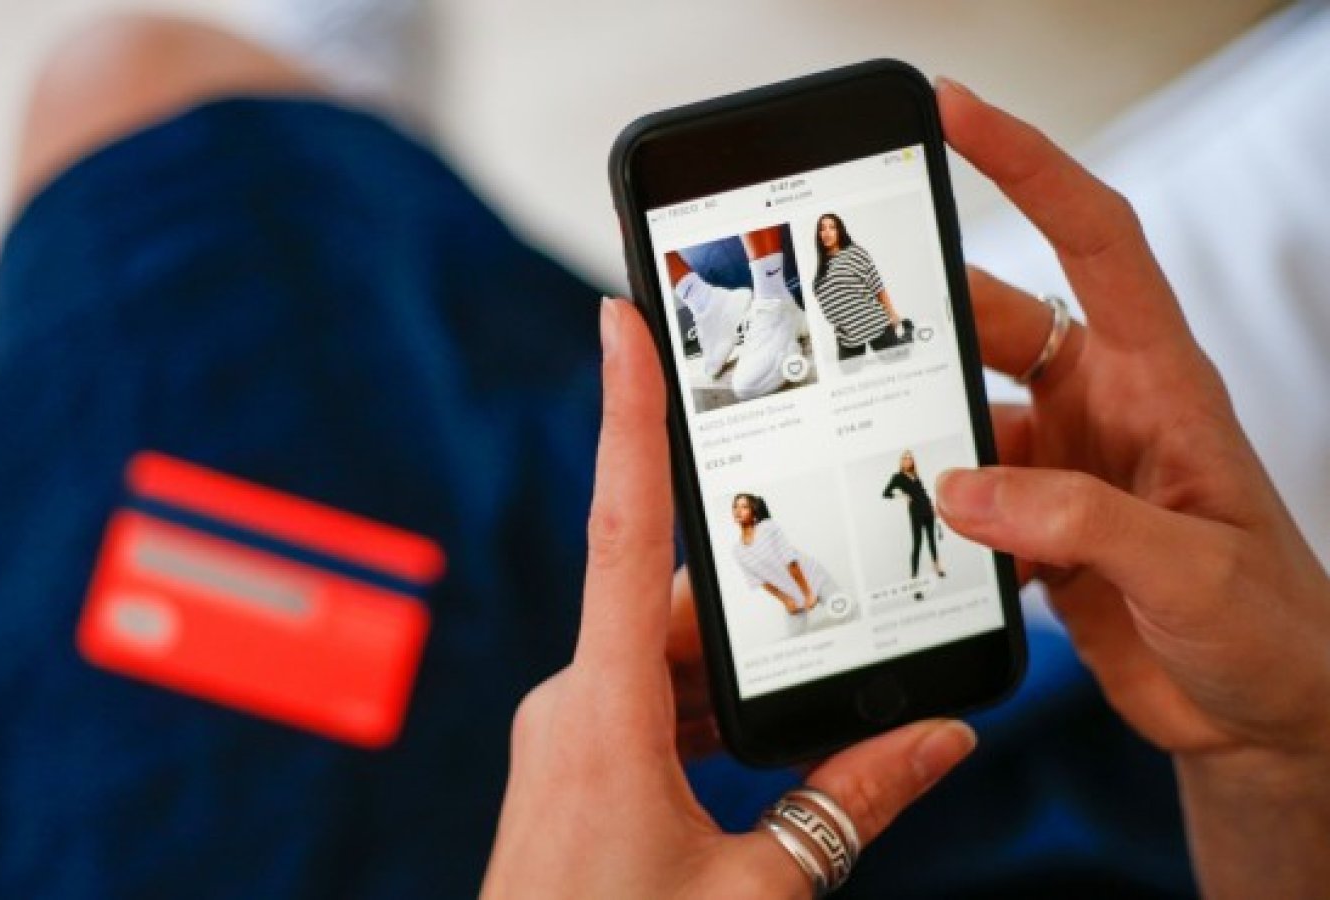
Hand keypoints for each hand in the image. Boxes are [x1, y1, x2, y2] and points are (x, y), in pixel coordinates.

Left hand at [481, 298, 977, 897]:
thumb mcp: (760, 892)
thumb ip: (849, 807)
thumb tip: (940, 738)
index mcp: (602, 711)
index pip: (621, 527)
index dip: (625, 413)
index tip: (617, 316)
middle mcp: (571, 702)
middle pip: (676, 606)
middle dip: (764, 604)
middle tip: (844, 591)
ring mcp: (565, 733)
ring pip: (665, 659)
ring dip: (740, 672)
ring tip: (825, 689)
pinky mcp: (571, 762)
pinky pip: (645, 703)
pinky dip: (708, 711)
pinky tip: (763, 752)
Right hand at [933, 79, 1329, 893]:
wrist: (1269, 718)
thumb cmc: (1273, 629)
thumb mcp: (1192, 571)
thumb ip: (1078, 523)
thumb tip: (964, 488)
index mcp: (1158, 381)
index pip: (1092, 239)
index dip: (1026, 165)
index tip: (954, 113)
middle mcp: (1103, 407)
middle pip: (994, 324)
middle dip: (919, 318)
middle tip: (839, 319)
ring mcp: (1062, 466)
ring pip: (961, 416)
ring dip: (914, 434)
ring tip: (853, 450)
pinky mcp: (1033, 527)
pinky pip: (958, 495)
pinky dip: (923, 512)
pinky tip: (899, 536)